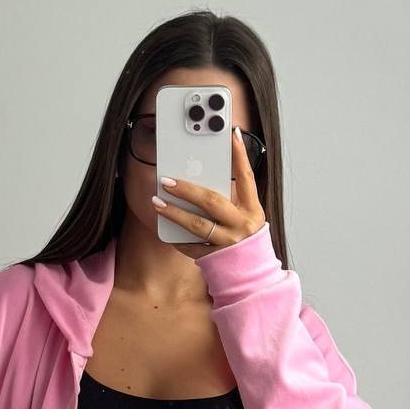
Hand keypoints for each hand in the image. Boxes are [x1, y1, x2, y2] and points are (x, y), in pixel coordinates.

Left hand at [151, 125, 267, 254]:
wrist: (251, 274)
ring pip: (198, 225)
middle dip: (187, 190)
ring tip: (157, 202)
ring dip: (175, 212)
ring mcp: (228, 243)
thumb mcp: (246, 215)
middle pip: (212, 202)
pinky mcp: (215, 258)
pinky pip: (191, 246)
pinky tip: (163, 226)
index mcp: (253, 209)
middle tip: (166, 181)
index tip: (231, 134)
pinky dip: (176, 237)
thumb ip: (232, 197)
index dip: (239, 155)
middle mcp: (242, 225)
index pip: (246, 177)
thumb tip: (205, 173)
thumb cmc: (245, 238)